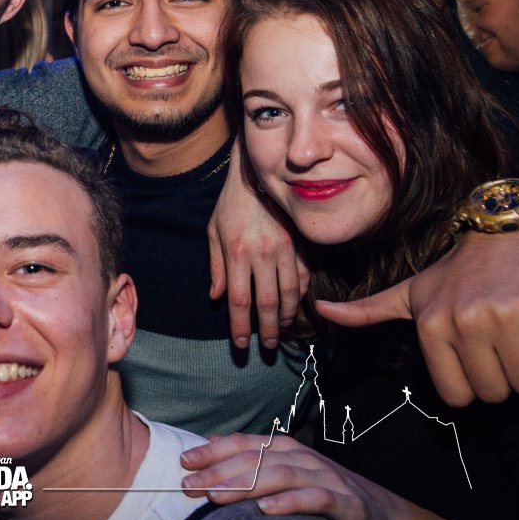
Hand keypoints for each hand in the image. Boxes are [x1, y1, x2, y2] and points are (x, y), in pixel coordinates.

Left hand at [180, 434, 460, 519]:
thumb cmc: (322, 490)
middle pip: (255, 458)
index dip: (212, 451)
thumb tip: (209, 441)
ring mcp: (323, 477)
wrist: (380, 511)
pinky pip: (314, 499)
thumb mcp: (285, 471)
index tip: (183, 461)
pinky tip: (266, 510)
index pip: (243, 443)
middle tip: (188, 485)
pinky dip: (289, 503)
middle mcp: (302, 457)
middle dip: (218, 470)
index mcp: (284, 448)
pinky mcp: (344, 502)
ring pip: (279, 475)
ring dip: (245, 484)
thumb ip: (251, 457)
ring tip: (216, 496)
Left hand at [207, 145, 306, 348]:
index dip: (240, 325)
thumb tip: (216, 297)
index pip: (238, 299)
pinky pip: (305, 275)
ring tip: (281, 329)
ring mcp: (285, 248)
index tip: (241, 344)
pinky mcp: (301, 242)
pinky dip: (302, 295)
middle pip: (267, 303)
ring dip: (286, 316)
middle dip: (267, 329)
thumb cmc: (231, 203)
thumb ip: (216, 267)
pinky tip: (296, 305)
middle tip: (266, 347)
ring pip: (290, 293)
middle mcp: (262, 254)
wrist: (257, 172)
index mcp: (237, 253)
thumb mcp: (213, 231)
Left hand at [316, 230, 518, 404]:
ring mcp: (505, 314)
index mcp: (431, 324)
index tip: (477, 357)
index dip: (474, 385)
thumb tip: (320, 311)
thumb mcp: (409, 290)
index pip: (458, 396)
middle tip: (504, 343)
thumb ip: (368, 309)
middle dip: (504, 377)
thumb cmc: (456, 269)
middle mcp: (464, 320)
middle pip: (494, 392)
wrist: (505, 227)